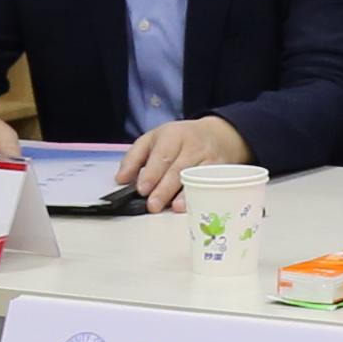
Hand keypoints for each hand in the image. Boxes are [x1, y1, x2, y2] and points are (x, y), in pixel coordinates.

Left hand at [117, 116, 248, 206]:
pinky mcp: (222, 170)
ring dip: (186, 194)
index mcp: (173, 135)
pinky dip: (203, 195)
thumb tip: (121, 179)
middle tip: (153, 205)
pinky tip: (195, 204)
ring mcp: (209, 158)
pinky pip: (212, 183)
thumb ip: (134, 158)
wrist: (221, 134)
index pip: (161, 155)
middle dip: (165, 188)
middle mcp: (193, 146)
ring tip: (174, 207)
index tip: (142, 189)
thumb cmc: (182, 139)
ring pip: (196, 177)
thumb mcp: (154, 139)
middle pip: (178, 169)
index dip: (152, 173)